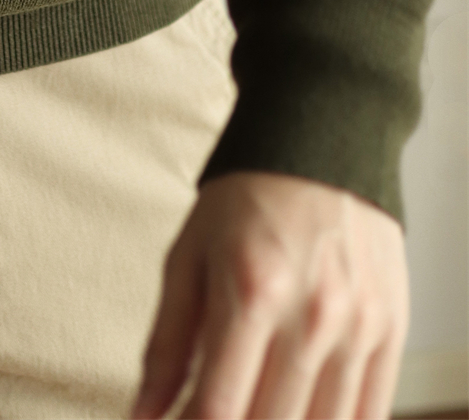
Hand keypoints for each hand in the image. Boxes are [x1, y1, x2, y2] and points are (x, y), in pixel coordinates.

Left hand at [133, 171, 408, 419]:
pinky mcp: (391, 330)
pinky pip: (368, 414)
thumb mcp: (188, 255)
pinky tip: (300, 411)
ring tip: (256, 403)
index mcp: (250, 291)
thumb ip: (166, 343)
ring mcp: (358, 326)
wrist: (323, 140)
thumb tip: (142, 413)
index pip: (219, 408)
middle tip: (216, 409)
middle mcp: (312, 314)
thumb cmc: (245, 197)